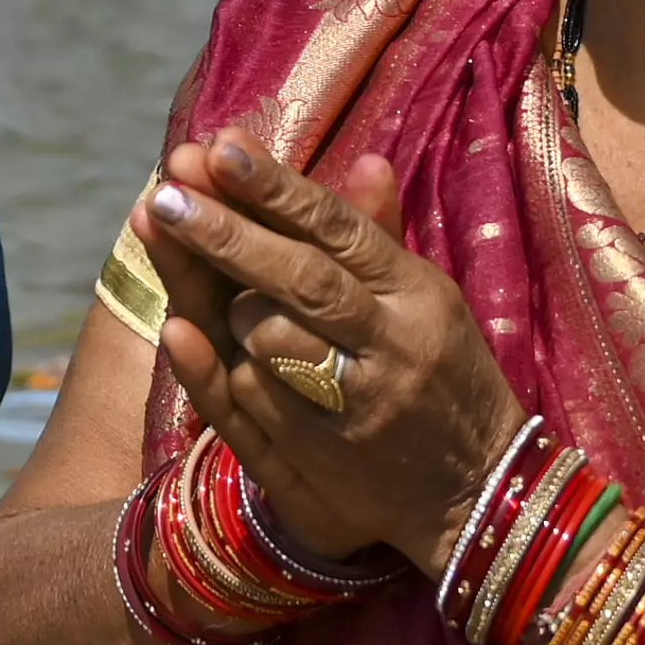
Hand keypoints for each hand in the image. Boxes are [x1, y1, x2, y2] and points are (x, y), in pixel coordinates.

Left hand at [131, 133, 530, 571]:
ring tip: (179, 255)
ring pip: (267, 343)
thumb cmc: (447, 382)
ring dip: (219, 304)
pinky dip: (208, 371)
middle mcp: (386, 351)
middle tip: (165, 193)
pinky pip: (249, 412)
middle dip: (226, 235)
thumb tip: (365, 161)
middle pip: (299, 282)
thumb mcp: (430, 302)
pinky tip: (174, 330)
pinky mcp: (313, 467)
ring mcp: (348, 413)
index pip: (339, 231)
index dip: (277, 188)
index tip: (220, 146)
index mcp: (417, 297)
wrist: (479, 498)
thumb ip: (380, 236)